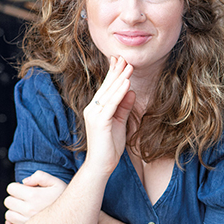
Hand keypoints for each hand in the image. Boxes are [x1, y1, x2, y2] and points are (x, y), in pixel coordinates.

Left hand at [4, 170, 66, 223]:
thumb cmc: (65, 199)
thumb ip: (40, 176)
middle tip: (26, 199)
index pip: (11, 188)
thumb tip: (24, 182)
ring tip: (25, 209)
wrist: (75, 218)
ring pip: (9, 215)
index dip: (17, 186)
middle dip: (15, 197)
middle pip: (8, 201)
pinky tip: (18, 221)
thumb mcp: (56, 182)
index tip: (25, 189)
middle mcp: (28, 210)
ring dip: (14, 211)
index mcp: (33, 196)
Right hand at [83, 56, 135, 176]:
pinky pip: (111, 104)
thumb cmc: (110, 147)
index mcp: (96, 109)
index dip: (113, 74)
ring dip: (120, 78)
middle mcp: (92, 109)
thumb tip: (131, 90)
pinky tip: (127, 83)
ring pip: (109, 93)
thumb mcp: (120, 122)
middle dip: (116, 72)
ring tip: (129, 66)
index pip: (105, 88)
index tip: (120, 61)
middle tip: (124, 57)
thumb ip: (124, 106)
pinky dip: (119, 92)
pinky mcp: (99, 121)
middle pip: (106, 87)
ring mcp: (94, 115)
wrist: (101, 165)